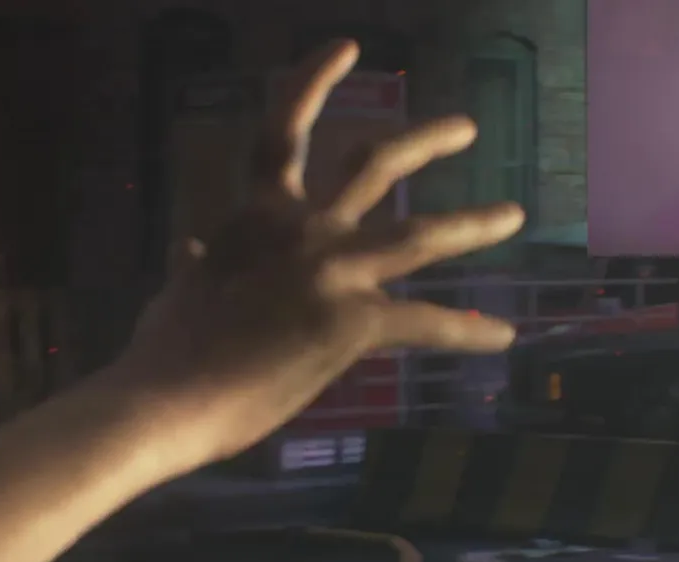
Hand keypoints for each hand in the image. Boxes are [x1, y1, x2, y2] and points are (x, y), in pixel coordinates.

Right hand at [110, 40, 522, 474]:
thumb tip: (190, 248)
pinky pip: (425, 323)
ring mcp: (332, 271)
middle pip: (373, 165)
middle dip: (424, 141)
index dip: (311, 83)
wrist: (165, 396)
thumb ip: (197, 263)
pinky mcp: (353, 322)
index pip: (283, 133)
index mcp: (256, 216)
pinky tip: (505, 339)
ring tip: (513, 214)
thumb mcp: (178, 291)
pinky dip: (469, 332)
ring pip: (420, 236)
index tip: (345, 47)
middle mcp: (303, 229)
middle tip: (466, 129)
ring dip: (472, 223)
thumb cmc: (165, 351)